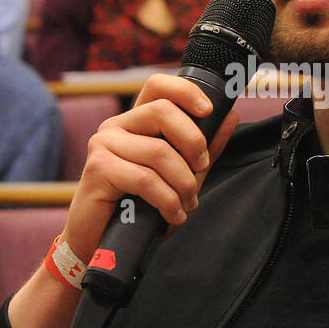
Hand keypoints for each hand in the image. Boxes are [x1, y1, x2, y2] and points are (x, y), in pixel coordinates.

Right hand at [61, 74, 240, 264]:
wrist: (100, 242)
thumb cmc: (138, 207)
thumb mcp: (179, 175)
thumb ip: (203, 147)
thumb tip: (230, 117)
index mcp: (134, 121)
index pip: (157, 86)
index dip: (186, 91)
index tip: (209, 111)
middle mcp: (116, 126)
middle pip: (162, 111)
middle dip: (193, 141)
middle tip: (201, 169)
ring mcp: (103, 145)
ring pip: (159, 152)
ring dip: (183, 183)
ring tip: (187, 204)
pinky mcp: (98, 169)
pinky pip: (145, 179)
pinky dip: (167, 200)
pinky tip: (173, 215)